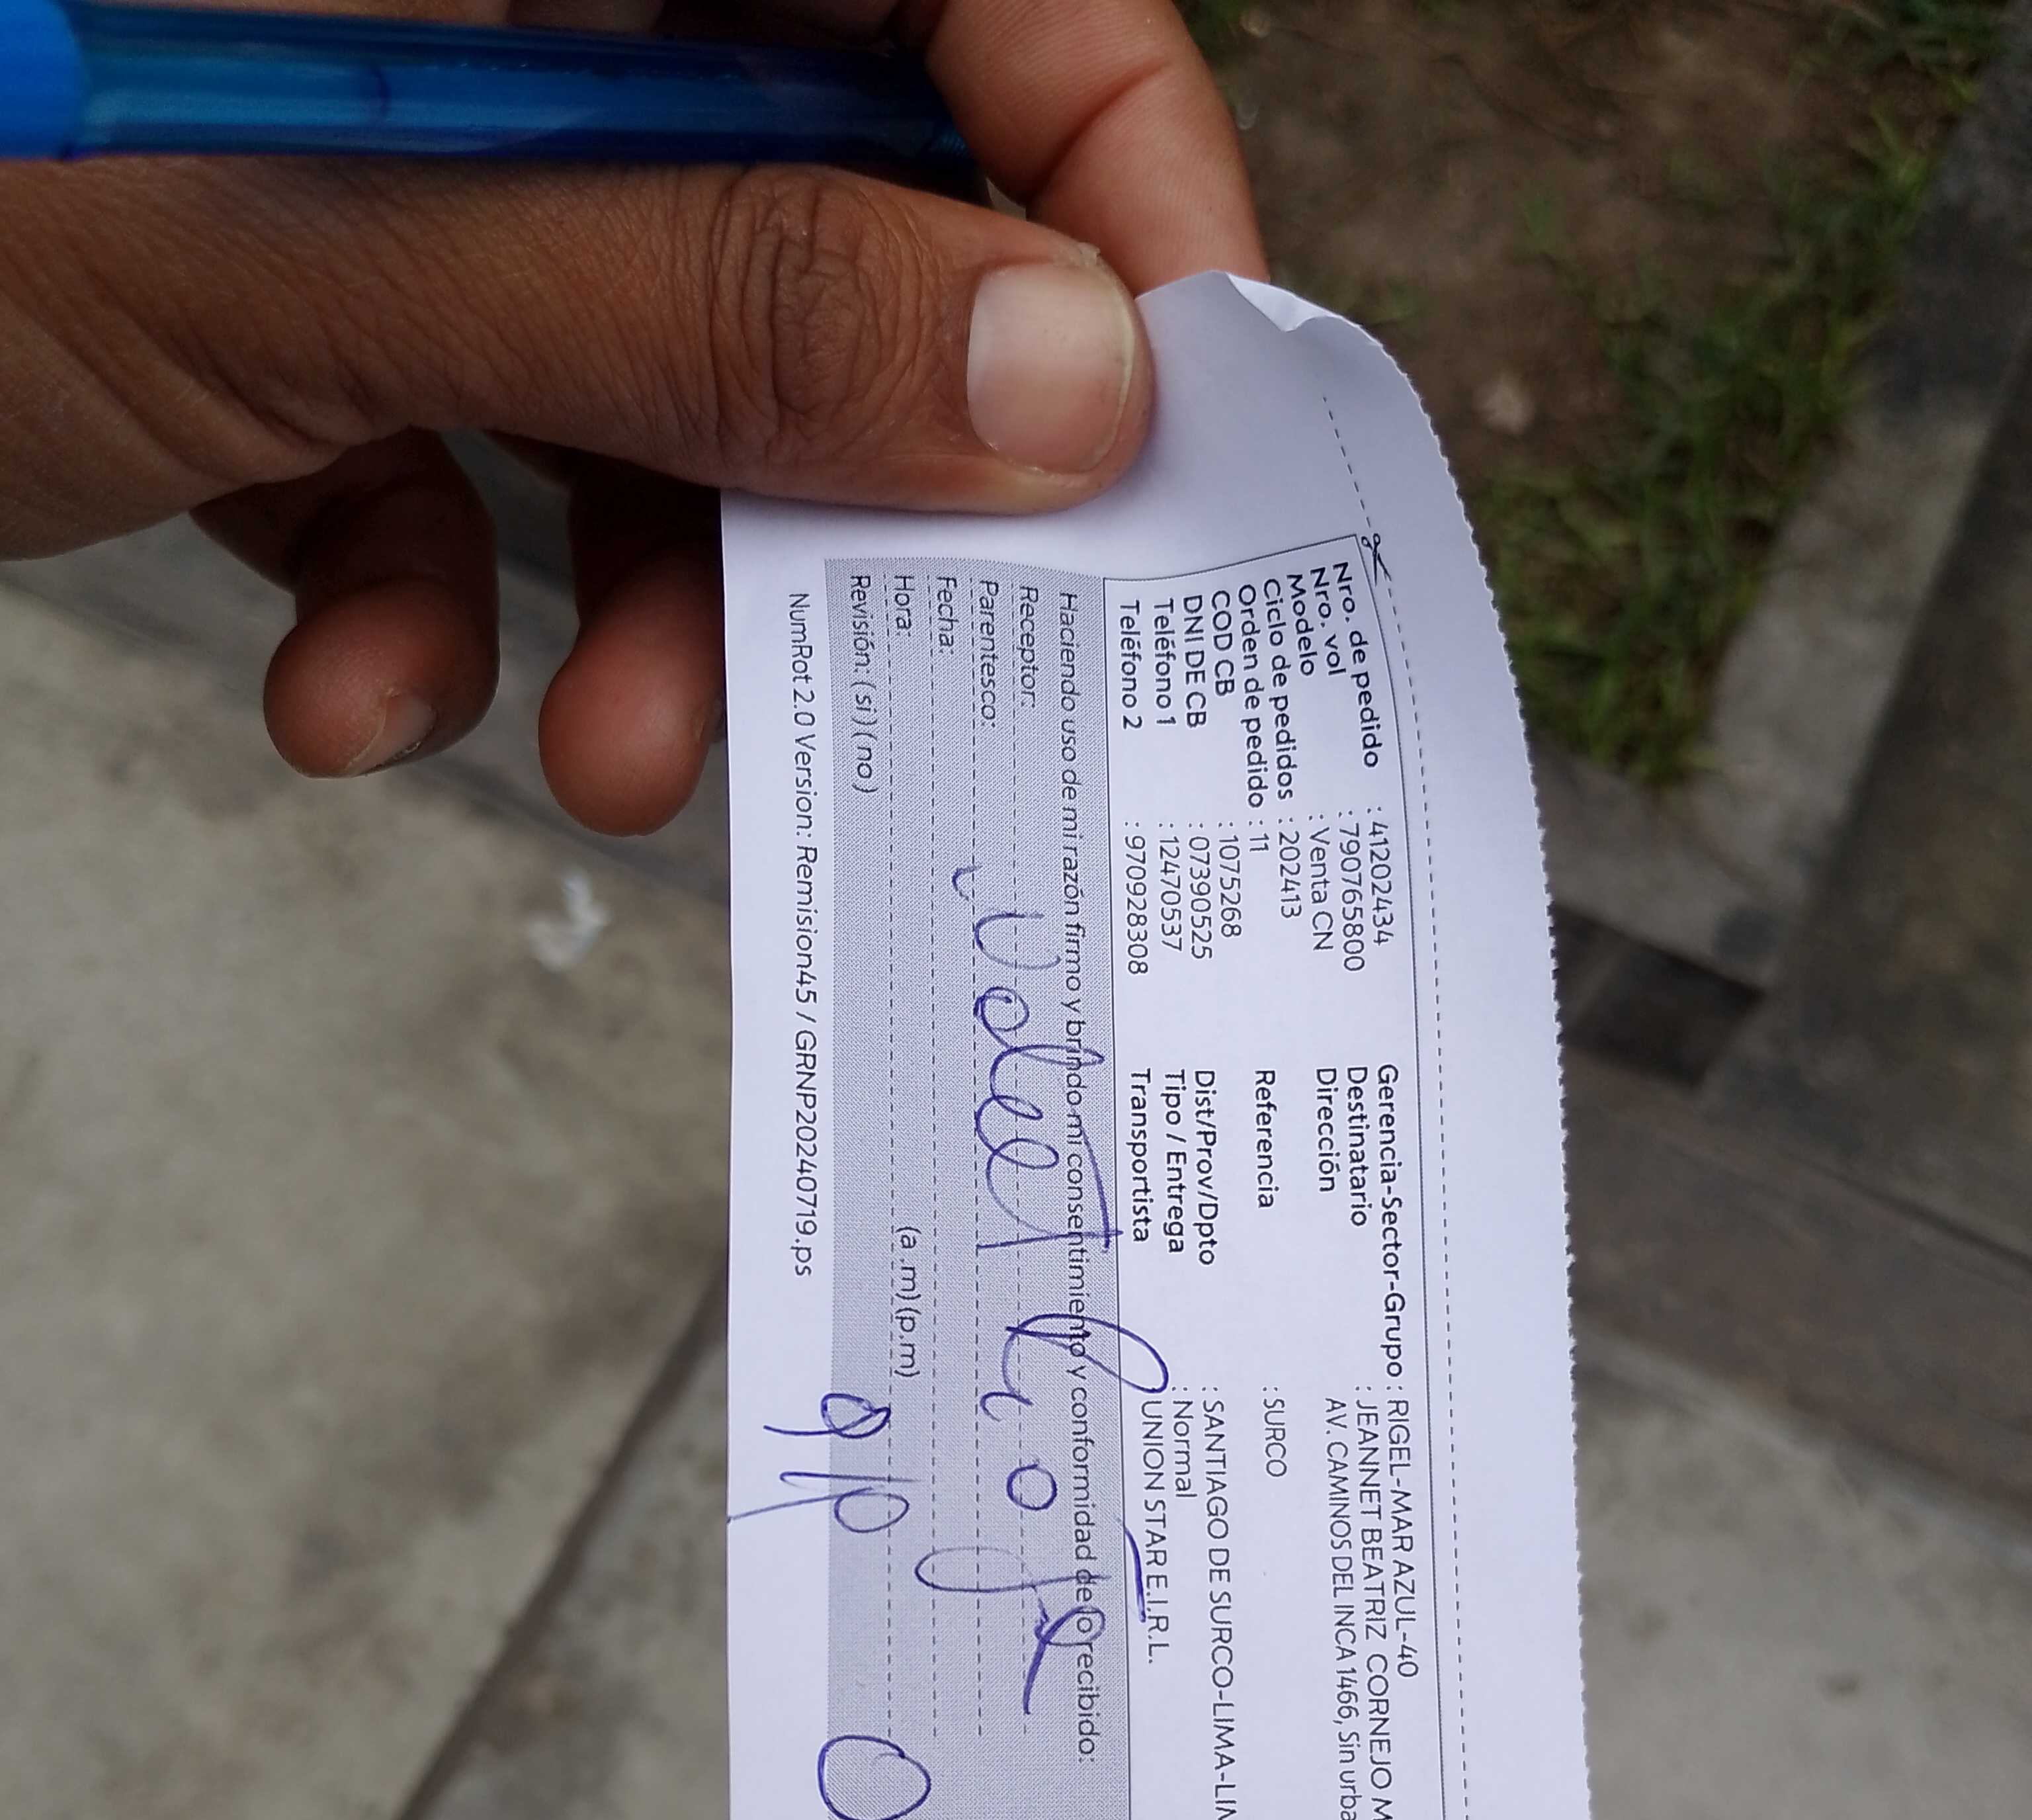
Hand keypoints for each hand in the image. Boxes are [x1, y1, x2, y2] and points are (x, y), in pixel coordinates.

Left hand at [0, 0, 1262, 830]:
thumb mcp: (336, 250)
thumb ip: (715, 296)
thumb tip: (1071, 377)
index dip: (1098, 173)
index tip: (1162, 417)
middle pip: (819, 208)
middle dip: (833, 483)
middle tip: (856, 672)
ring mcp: (402, 145)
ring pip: (654, 374)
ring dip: (643, 603)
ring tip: (603, 763)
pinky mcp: (307, 299)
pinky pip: (457, 451)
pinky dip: (427, 602)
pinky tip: (348, 686)